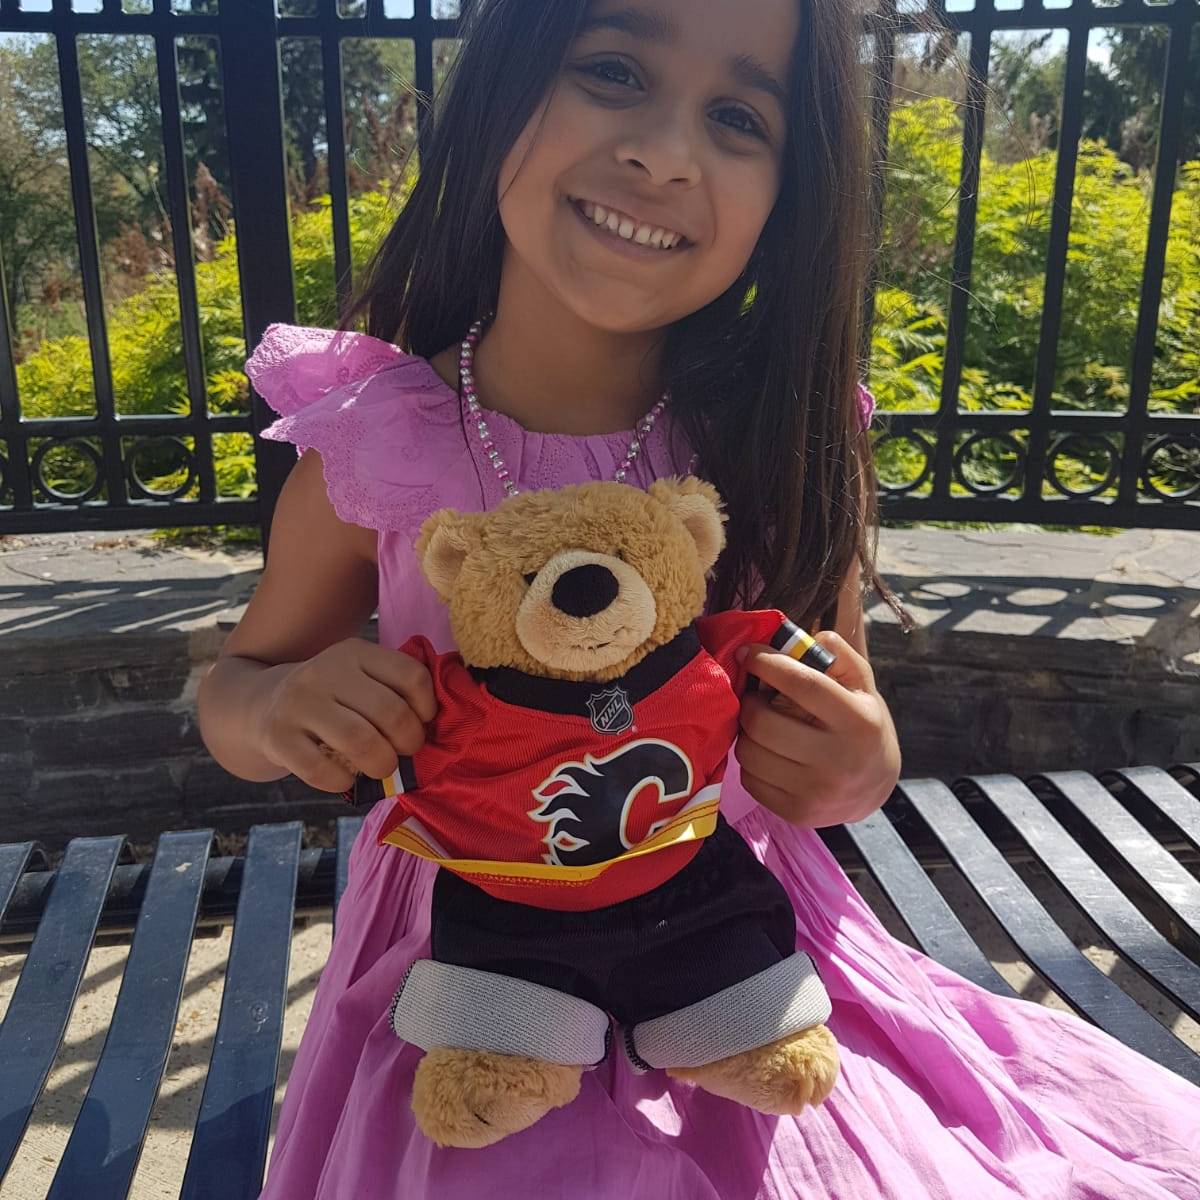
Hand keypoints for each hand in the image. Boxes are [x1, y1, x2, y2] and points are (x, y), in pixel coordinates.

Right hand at [256, 638, 436, 793]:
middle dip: (409, 743)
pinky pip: (322, 771)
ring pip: (360, 742)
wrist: (261, 704)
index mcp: (355, 652)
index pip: (412, 675)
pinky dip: (343, 782)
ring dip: (382, 765)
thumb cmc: (331, 697)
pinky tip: (345, 776)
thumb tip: (443, 726)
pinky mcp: (277, 737)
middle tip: (404, 752)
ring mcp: (298, 703)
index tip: (422, 722)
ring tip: (381, 767)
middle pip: (391, 712)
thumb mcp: (359, 677)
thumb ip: (395, 690)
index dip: (427, 707)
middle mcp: (325, 671)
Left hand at [735, 632, 900, 827]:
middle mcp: (838, 761)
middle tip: (754, 697)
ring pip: (750, 753)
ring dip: (747, 733)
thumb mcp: (863, 686)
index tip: (747, 652)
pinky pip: (749, 780)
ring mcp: (816, 792)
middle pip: (764, 723)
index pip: (802, 685)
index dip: (767, 663)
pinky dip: (751, 762)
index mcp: (858, 722)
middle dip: (750, 703)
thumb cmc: (863, 726)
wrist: (876, 788)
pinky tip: (768, 753)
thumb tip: (811, 637)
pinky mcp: (797, 813)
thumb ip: (840, 655)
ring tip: (761, 725)